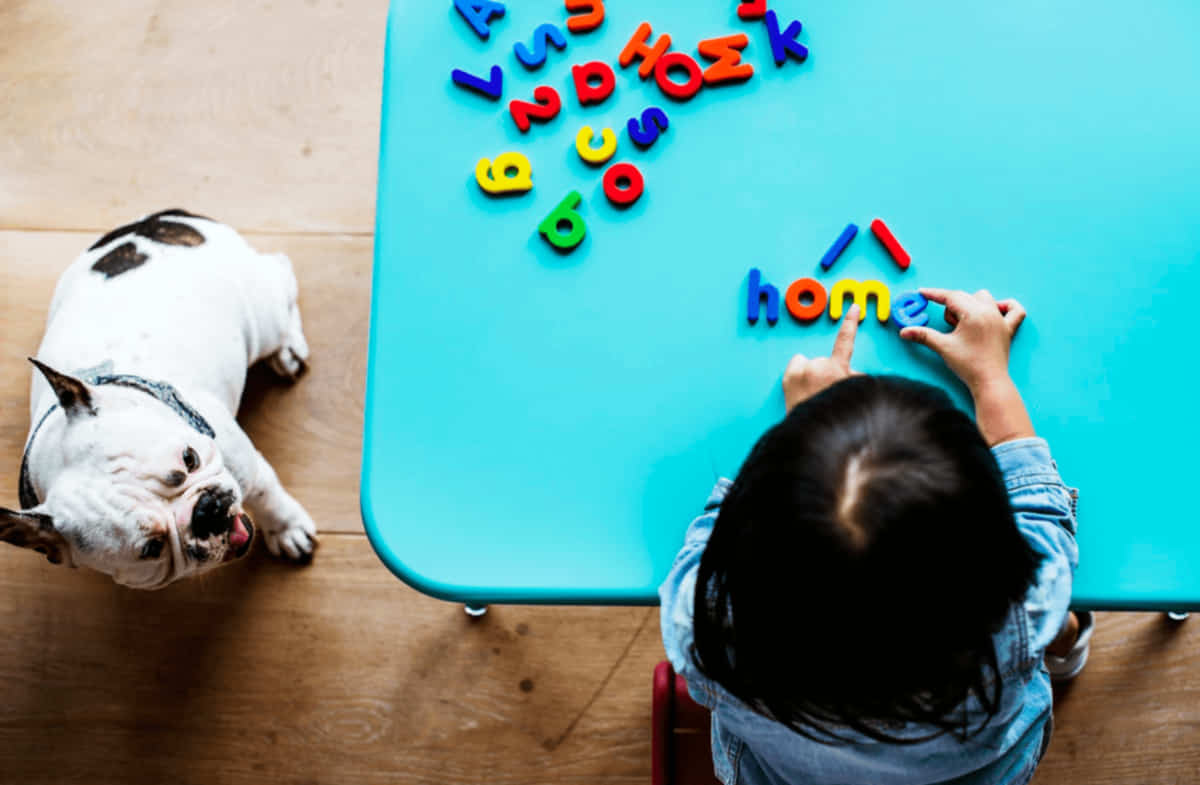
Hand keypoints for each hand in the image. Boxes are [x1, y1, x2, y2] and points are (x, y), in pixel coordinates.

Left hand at [783, 304, 859, 411]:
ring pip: (812, 364)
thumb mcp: (852, 395)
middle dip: (829, 373)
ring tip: (813, 394)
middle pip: (826, 362)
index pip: (845, 341)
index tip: (853, 308)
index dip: (850, 323)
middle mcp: (817, 366)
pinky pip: (798, 365)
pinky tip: (802, 389)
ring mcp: (800, 371)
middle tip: (826, 392)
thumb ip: (854, 379)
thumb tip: (851, 373)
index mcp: (837, 370)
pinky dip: (800, 372)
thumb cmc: (834, 414)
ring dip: (814, 374)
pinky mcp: (788, 377)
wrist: (811, 432)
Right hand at [900, 289, 1034, 444]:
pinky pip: (1014, 310)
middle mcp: (989, 311)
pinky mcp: (1008, 329)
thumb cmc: (968, 364)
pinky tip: (996, 310)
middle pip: (965, 297)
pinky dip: (1006, 306)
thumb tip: (904, 331)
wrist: (989, 381)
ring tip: (963, 323)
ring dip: (971, 304)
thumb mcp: (943, 347)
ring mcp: (1001, 319)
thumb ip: (923, 335)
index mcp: (973, 313)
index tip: (922, 292)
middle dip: (951, 307)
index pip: (951, 296)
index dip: (934, 294)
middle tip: (947, 325)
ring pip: (984, 298)